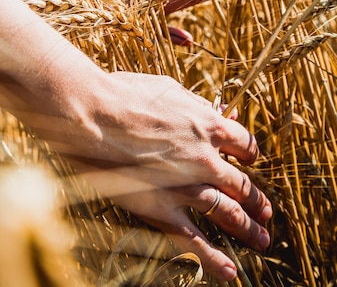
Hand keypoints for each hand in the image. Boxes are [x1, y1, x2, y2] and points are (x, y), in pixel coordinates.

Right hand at [53, 71, 271, 281]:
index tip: (249, 160)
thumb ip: (196, 105)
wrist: (92, 113)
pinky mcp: (162, 209)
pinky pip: (194, 239)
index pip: (245, 144)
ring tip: (262, 240)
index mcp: (208, 126)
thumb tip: (215, 111)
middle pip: (243, 184)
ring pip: (228, 213)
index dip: (249, 153)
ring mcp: (186, 186)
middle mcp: (205, 159)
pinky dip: (213, 258)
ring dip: (248, 229)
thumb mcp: (168, 90)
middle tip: (267, 212)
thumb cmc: (126, 94)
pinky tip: (229, 271)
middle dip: (257, 200)